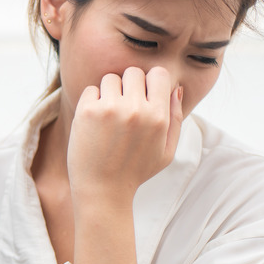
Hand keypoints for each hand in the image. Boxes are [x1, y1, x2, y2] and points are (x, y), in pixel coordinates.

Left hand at [66, 66, 183, 204]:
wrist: (102, 191)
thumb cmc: (135, 171)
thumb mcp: (166, 151)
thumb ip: (175, 118)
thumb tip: (176, 88)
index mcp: (158, 118)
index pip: (159, 74)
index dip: (151, 82)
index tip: (144, 96)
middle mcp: (136, 110)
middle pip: (133, 72)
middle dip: (129, 86)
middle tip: (124, 109)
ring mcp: (110, 109)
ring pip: (111, 78)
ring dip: (109, 93)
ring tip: (109, 117)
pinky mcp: (87, 111)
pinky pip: (91, 89)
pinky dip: (92, 101)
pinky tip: (95, 122)